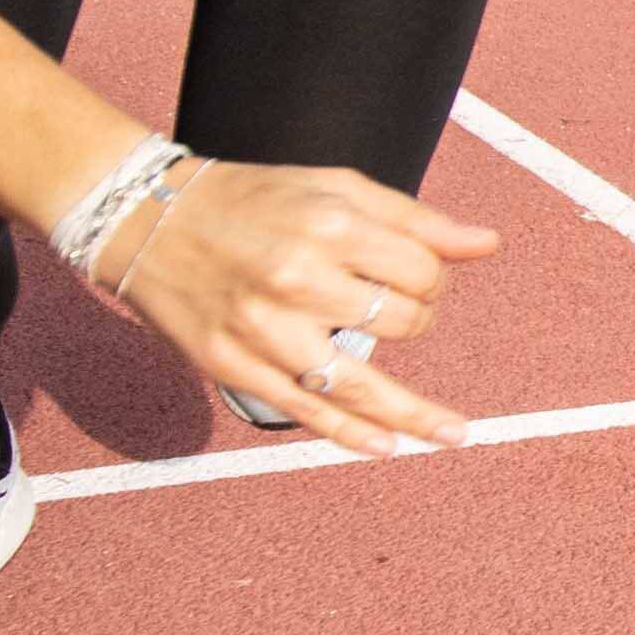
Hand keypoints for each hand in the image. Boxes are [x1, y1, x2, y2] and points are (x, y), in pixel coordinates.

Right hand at [103, 157, 494, 456]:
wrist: (145, 218)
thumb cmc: (253, 199)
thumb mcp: (334, 186)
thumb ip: (416, 219)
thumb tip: (489, 245)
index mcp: (329, 224)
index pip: (423, 271)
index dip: (434, 277)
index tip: (419, 274)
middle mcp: (298, 277)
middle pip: (400, 322)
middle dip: (415, 319)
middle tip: (396, 308)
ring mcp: (263, 328)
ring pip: (360, 383)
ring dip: (411, 410)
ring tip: (454, 433)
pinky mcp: (232, 364)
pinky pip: (305, 410)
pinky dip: (350, 433)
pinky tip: (388, 447)